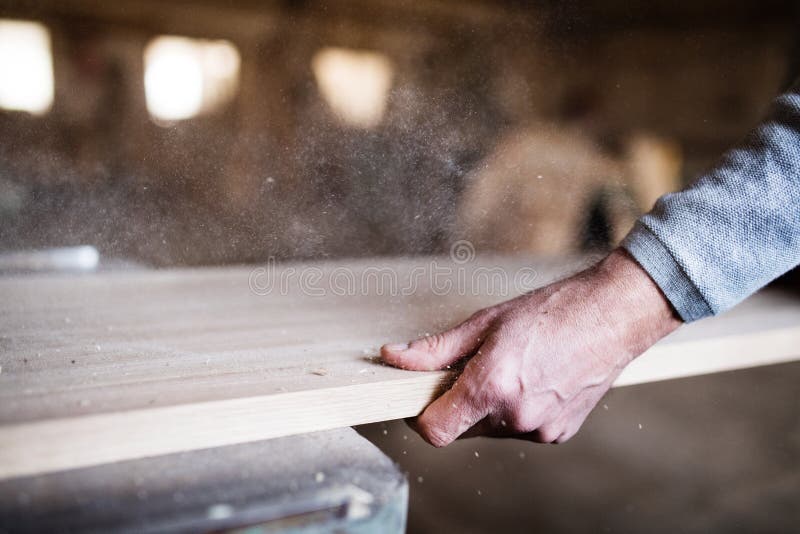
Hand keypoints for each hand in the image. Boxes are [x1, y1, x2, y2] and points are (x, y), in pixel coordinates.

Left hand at [381, 249, 680, 445]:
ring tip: (512, 367)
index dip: (420, 415)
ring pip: (491, 429)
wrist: (613, 316)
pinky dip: (516, 410)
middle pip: (462, 427)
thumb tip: (394, 357)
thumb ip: (435, 349)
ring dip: (488, 406)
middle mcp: (515, 416)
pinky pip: (520, 429)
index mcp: (492, 386)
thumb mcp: (485, 323)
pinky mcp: (558, 434)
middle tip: (473, 365)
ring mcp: (539, 429)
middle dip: (458, 402)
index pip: (434, 430)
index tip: (421, 397)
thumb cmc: (552, 311)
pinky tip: (534, 379)